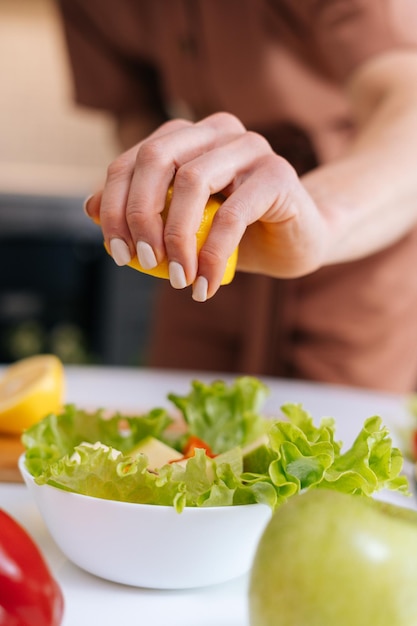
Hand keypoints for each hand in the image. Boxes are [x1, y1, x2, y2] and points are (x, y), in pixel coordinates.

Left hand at [85, 112, 330, 300]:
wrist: (295, 241)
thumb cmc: (234, 233)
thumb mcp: (180, 225)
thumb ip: (141, 212)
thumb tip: (89, 207)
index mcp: (187, 136)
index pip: (133, 159)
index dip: (115, 205)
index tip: (118, 252)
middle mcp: (216, 131)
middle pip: (156, 159)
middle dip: (140, 215)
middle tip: (143, 261)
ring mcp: (250, 147)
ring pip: (192, 181)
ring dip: (176, 239)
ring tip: (179, 279)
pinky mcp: (277, 174)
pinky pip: (232, 214)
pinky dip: (212, 255)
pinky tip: (205, 285)